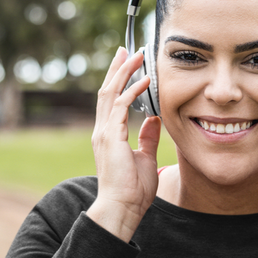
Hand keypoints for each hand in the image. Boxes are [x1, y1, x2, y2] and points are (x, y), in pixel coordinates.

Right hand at [87, 47, 160, 242]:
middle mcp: (103, 131)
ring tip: (136, 56)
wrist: (122, 208)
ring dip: (124, 73)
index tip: (128, 64)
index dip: (119, 81)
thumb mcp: (144, 158)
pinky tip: (144, 80)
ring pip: (111, 93)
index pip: (112, 101)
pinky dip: (132, 91)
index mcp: (109, 135)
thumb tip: (154, 120)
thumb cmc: (133, 190)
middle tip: (126, 50)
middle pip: (107, 91)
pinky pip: (120, 106)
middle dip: (118, 69)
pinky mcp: (111, 137)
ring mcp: (104, 133)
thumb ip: (147, 138)